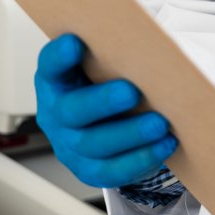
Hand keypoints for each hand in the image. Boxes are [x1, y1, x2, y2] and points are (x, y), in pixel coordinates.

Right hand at [35, 33, 176, 189]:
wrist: (108, 122)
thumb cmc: (106, 84)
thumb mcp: (103, 65)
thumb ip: (115, 54)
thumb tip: (148, 43)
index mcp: (55, 80)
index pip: (50, 65)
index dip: (59, 56)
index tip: (74, 42)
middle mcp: (56, 113)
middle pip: (72, 110)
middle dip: (103, 102)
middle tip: (132, 92)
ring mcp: (69, 145)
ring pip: (93, 144)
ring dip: (130, 134)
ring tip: (160, 123)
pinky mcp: (88, 169)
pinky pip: (110, 171)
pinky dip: (140, 159)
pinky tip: (164, 144)